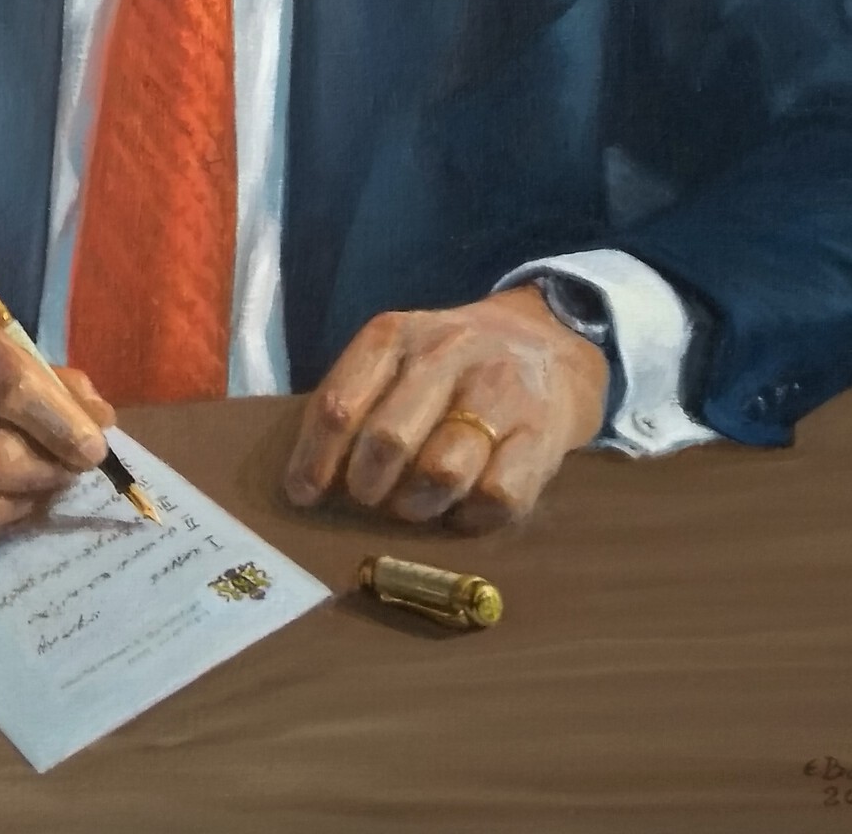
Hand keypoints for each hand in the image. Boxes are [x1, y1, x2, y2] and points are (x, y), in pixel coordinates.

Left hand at [282, 285, 608, 532]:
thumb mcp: (399, 356)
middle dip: (367, 485)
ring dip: (417, 505)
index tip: (303, 495)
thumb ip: (358, 401)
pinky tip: (464, 508)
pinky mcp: (543, 434)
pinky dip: (472, 516)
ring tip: (415, 505)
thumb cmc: (451, 363)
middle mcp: (446, 354)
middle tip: (369, 498)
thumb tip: (309, 482)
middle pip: (388, 440)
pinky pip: (498, 497)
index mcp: (395, 334)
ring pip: (441, 471)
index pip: (339, 404)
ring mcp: (498, 391)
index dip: (314, 459)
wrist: (549, 341)